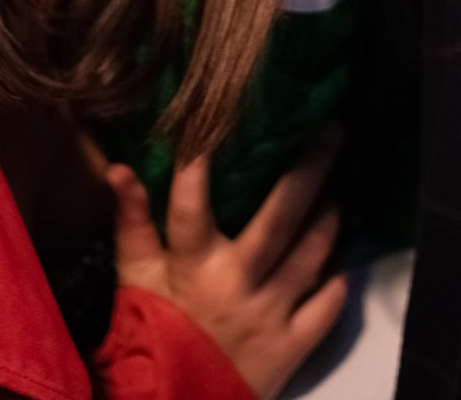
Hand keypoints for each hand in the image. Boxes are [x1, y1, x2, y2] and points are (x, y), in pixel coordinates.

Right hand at [108, 140, 346, 398]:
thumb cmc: (151, 331)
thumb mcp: (133, 279)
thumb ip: (131, 223)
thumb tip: (118, 168)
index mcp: (192, 266)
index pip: (192, 205)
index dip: (200, 162)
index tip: (218, 116)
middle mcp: (237, 284)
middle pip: (281, 218)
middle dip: (310, 170)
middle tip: (332, 131)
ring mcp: (270, 314)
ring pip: (312, 253)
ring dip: (330, 216)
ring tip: (339, 187)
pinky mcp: (293, 344)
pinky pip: (328, 303)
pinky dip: (338, 276)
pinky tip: (341, 254)